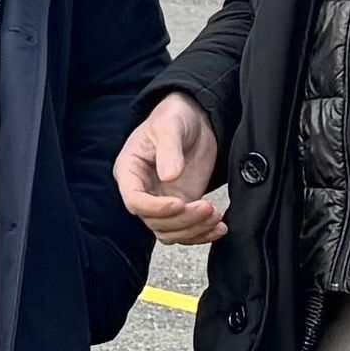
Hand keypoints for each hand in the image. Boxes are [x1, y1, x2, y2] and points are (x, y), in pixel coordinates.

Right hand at [118, 95, 227, 243]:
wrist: (195, 119)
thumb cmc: (174, 117)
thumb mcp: (170, 126)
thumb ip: (169, 149)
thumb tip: (169, 176)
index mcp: (130, 171)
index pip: (135, 200)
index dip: (156, 208)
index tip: (179, 203)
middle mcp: (143, 191)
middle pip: (154, 221)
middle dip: (182, 220)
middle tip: (207, 208)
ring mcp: (162, 201)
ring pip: (170, 232)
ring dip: (193, 230)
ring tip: (216, 217)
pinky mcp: (181, 206)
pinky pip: (186, 230)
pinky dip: (202, 234)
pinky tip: (219, 227)